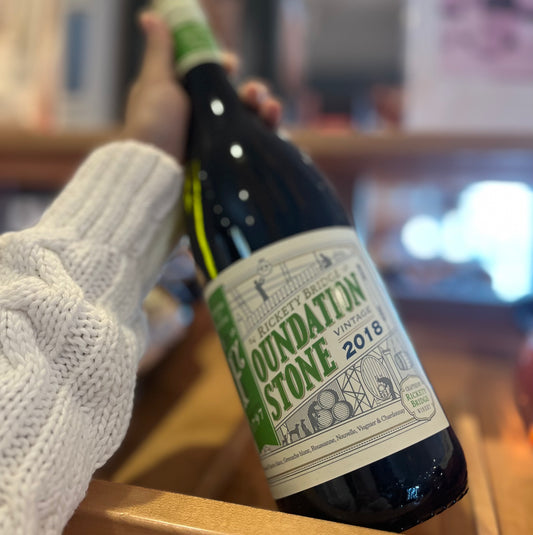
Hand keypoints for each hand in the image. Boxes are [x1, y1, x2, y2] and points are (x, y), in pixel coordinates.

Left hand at [122, 11, 281, 161]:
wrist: (154, 170)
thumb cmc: (153, 124)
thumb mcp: (155, 81)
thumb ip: (160, 51)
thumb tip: (150, 16)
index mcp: (186, 98)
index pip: (213, 78)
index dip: (226, 67)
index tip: (232, 63)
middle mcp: (202, 119)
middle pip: (237, 100)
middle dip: (252, 91)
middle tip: (255, 92)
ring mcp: (214, 142)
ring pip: (249, 121)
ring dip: (264, 109)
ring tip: (271, 108)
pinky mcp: (225, 162)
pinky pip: (253, 145)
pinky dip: (268, 133)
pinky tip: (276, 126)